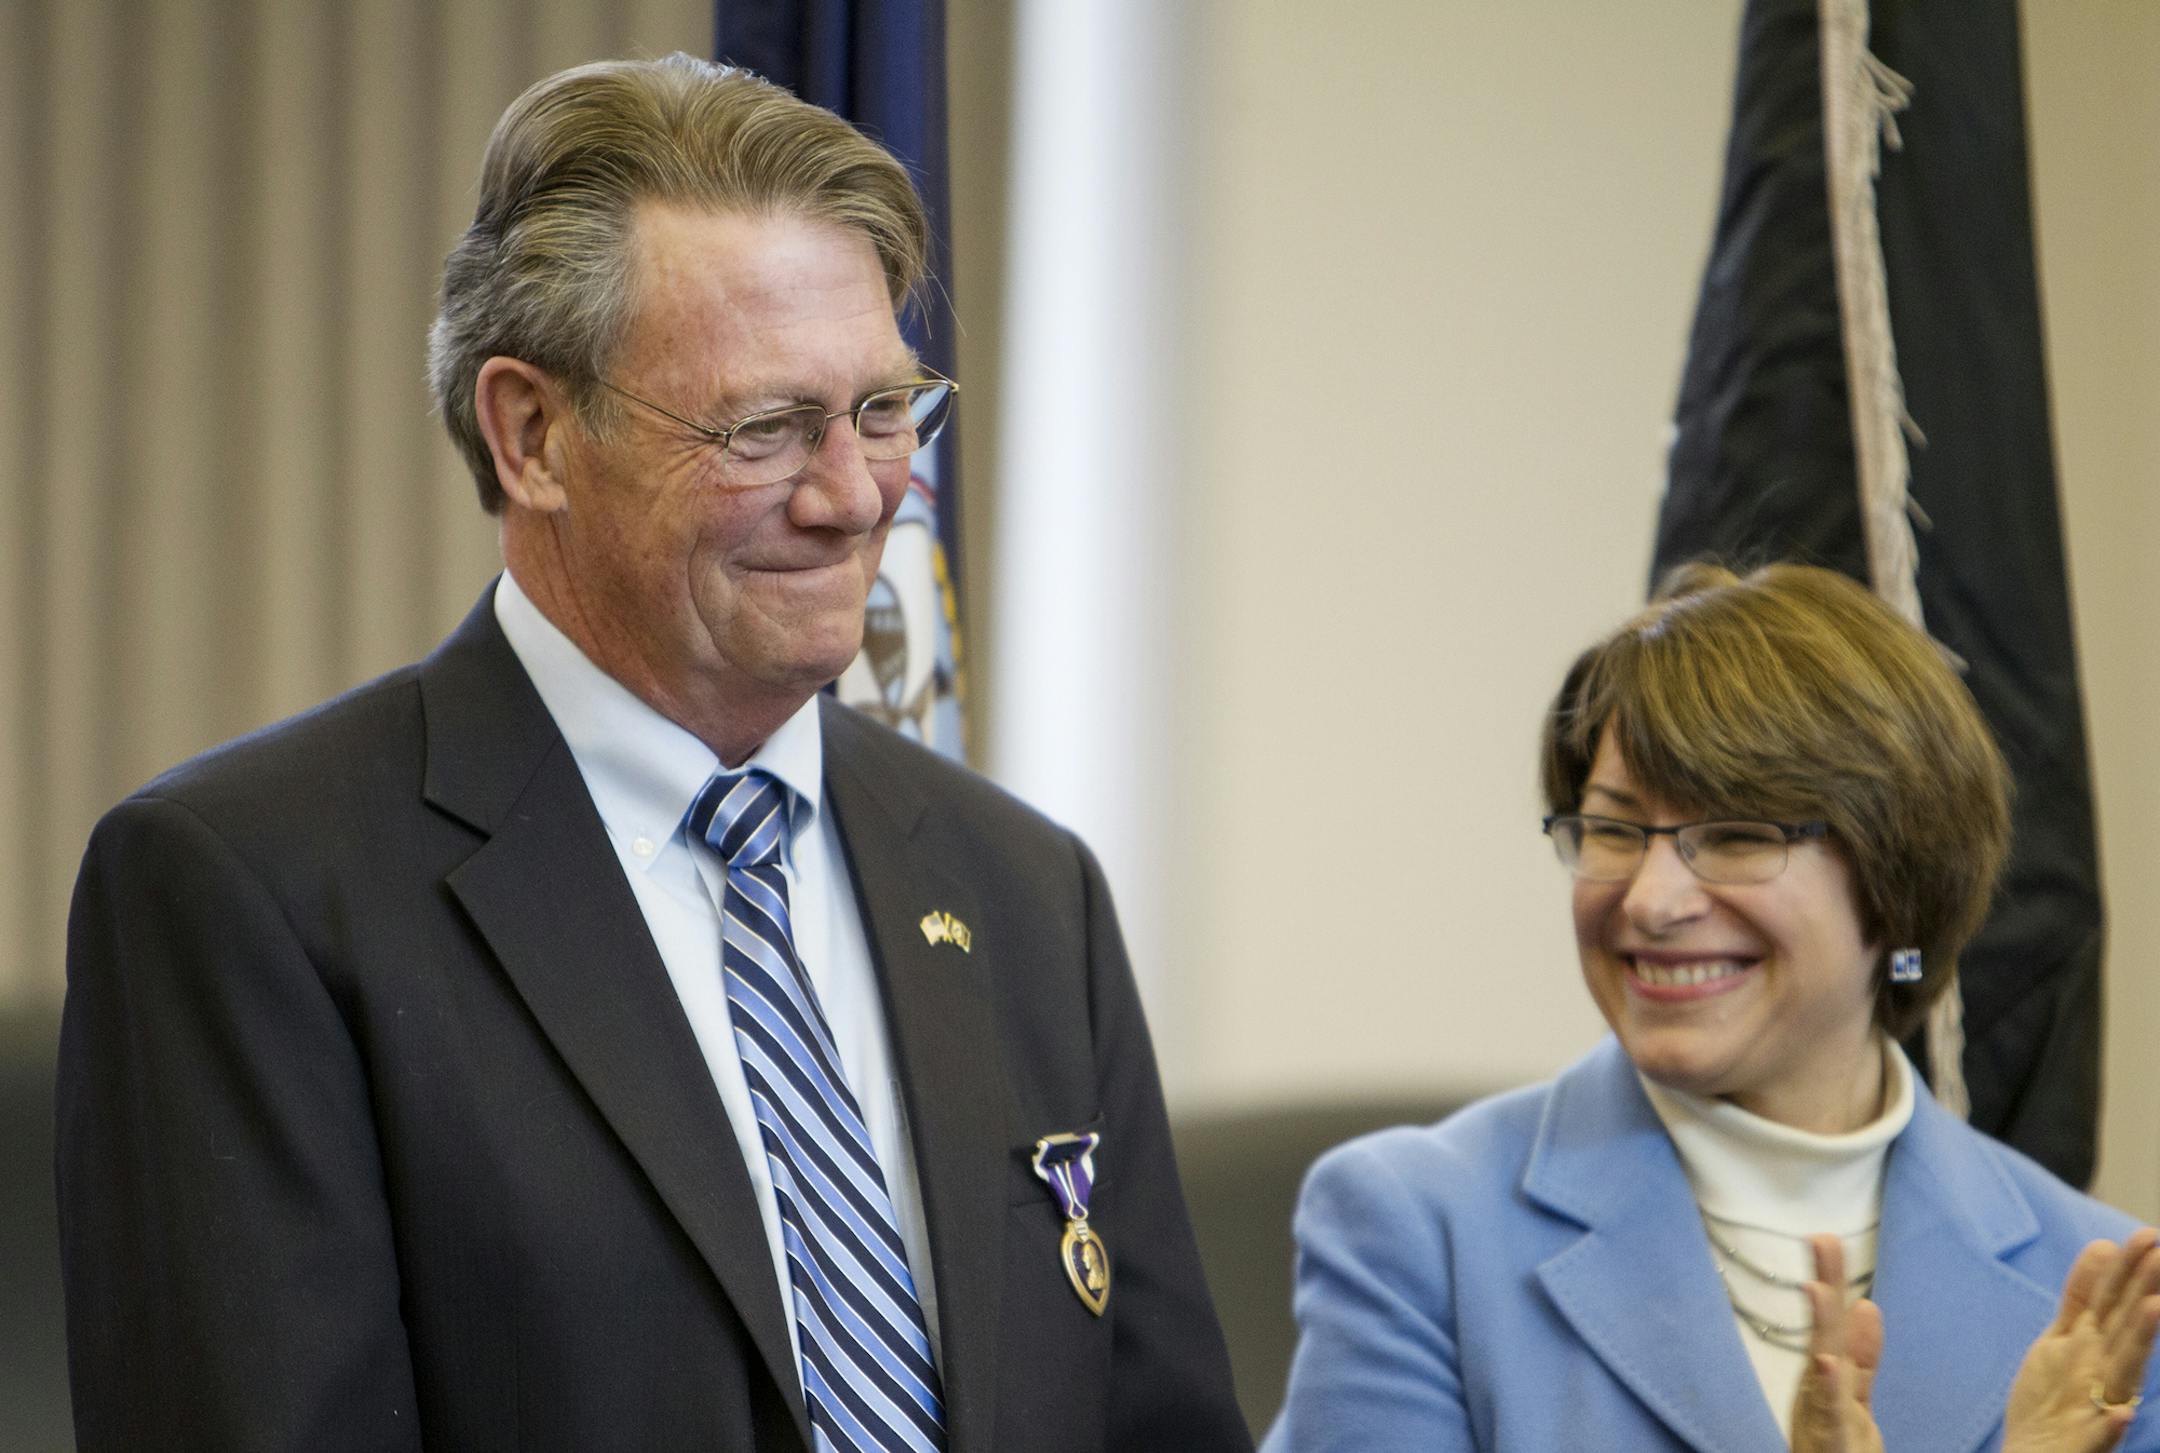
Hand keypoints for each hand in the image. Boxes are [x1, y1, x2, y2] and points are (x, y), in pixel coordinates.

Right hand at [1790, 1234, 1885, 1452]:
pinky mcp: (1826, 1441)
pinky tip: (1826, 1361)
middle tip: (1822, 1240)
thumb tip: (1866, 1304)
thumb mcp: (1854, 1396)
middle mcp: (1819, 1389)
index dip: (1831, 1282)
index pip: (1834, 1323)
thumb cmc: (1837, 1445)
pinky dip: (1826, 1387)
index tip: (1826, 1239)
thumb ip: (1862, 1357)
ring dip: (1819, 1328)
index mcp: (1830, 1375)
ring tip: (1816, 1288)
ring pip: (1822, 1365)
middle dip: (1824, 1288)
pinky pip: (1828, 1413)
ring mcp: (1818, 1414)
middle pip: (1825, 1333)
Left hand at [2004, 1228, 2159, 1452]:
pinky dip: (2112, 1424)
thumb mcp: (2063, 1337)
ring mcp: (2098, 1406)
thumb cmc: (2055, 1396)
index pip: (2113, 1301)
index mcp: (2095, 1346)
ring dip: (2139, 1340)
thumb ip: (2082, 1297)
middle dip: (2142, 1291)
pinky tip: (2122, 1414)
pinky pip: (2101, 1435)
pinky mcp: (2088, 1442)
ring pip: (2123, 1370)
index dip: (2128, 1270)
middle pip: (2124, 1325)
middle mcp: (2104, 1371)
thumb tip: (2104, 1246)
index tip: (2146, 1235)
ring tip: (2155, 1308)